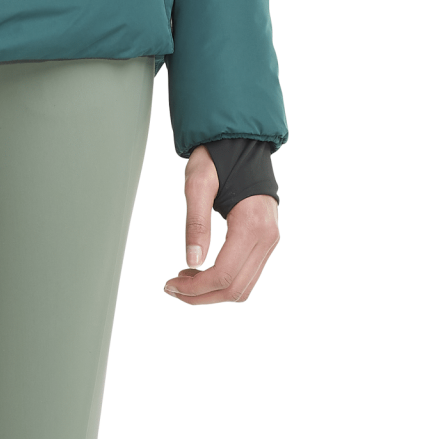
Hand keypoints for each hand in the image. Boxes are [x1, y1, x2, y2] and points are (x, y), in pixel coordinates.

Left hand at [163, 145, 278, 305]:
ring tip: (183, 280)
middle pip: (235, 289)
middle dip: (201, 296)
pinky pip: (247, 274)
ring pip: (243, 287)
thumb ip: (195, 224)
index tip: (169, 284)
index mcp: (252, 225)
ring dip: (212, 292)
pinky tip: (200, 270)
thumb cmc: (218, 158)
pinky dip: (223, 281)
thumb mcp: (197, 184)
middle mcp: (267, 238)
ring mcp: (270, 241)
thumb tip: (192, 261)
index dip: (195, 288)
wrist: (242, 143)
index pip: (224, 275)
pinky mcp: (266, 241)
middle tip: (172, 287)